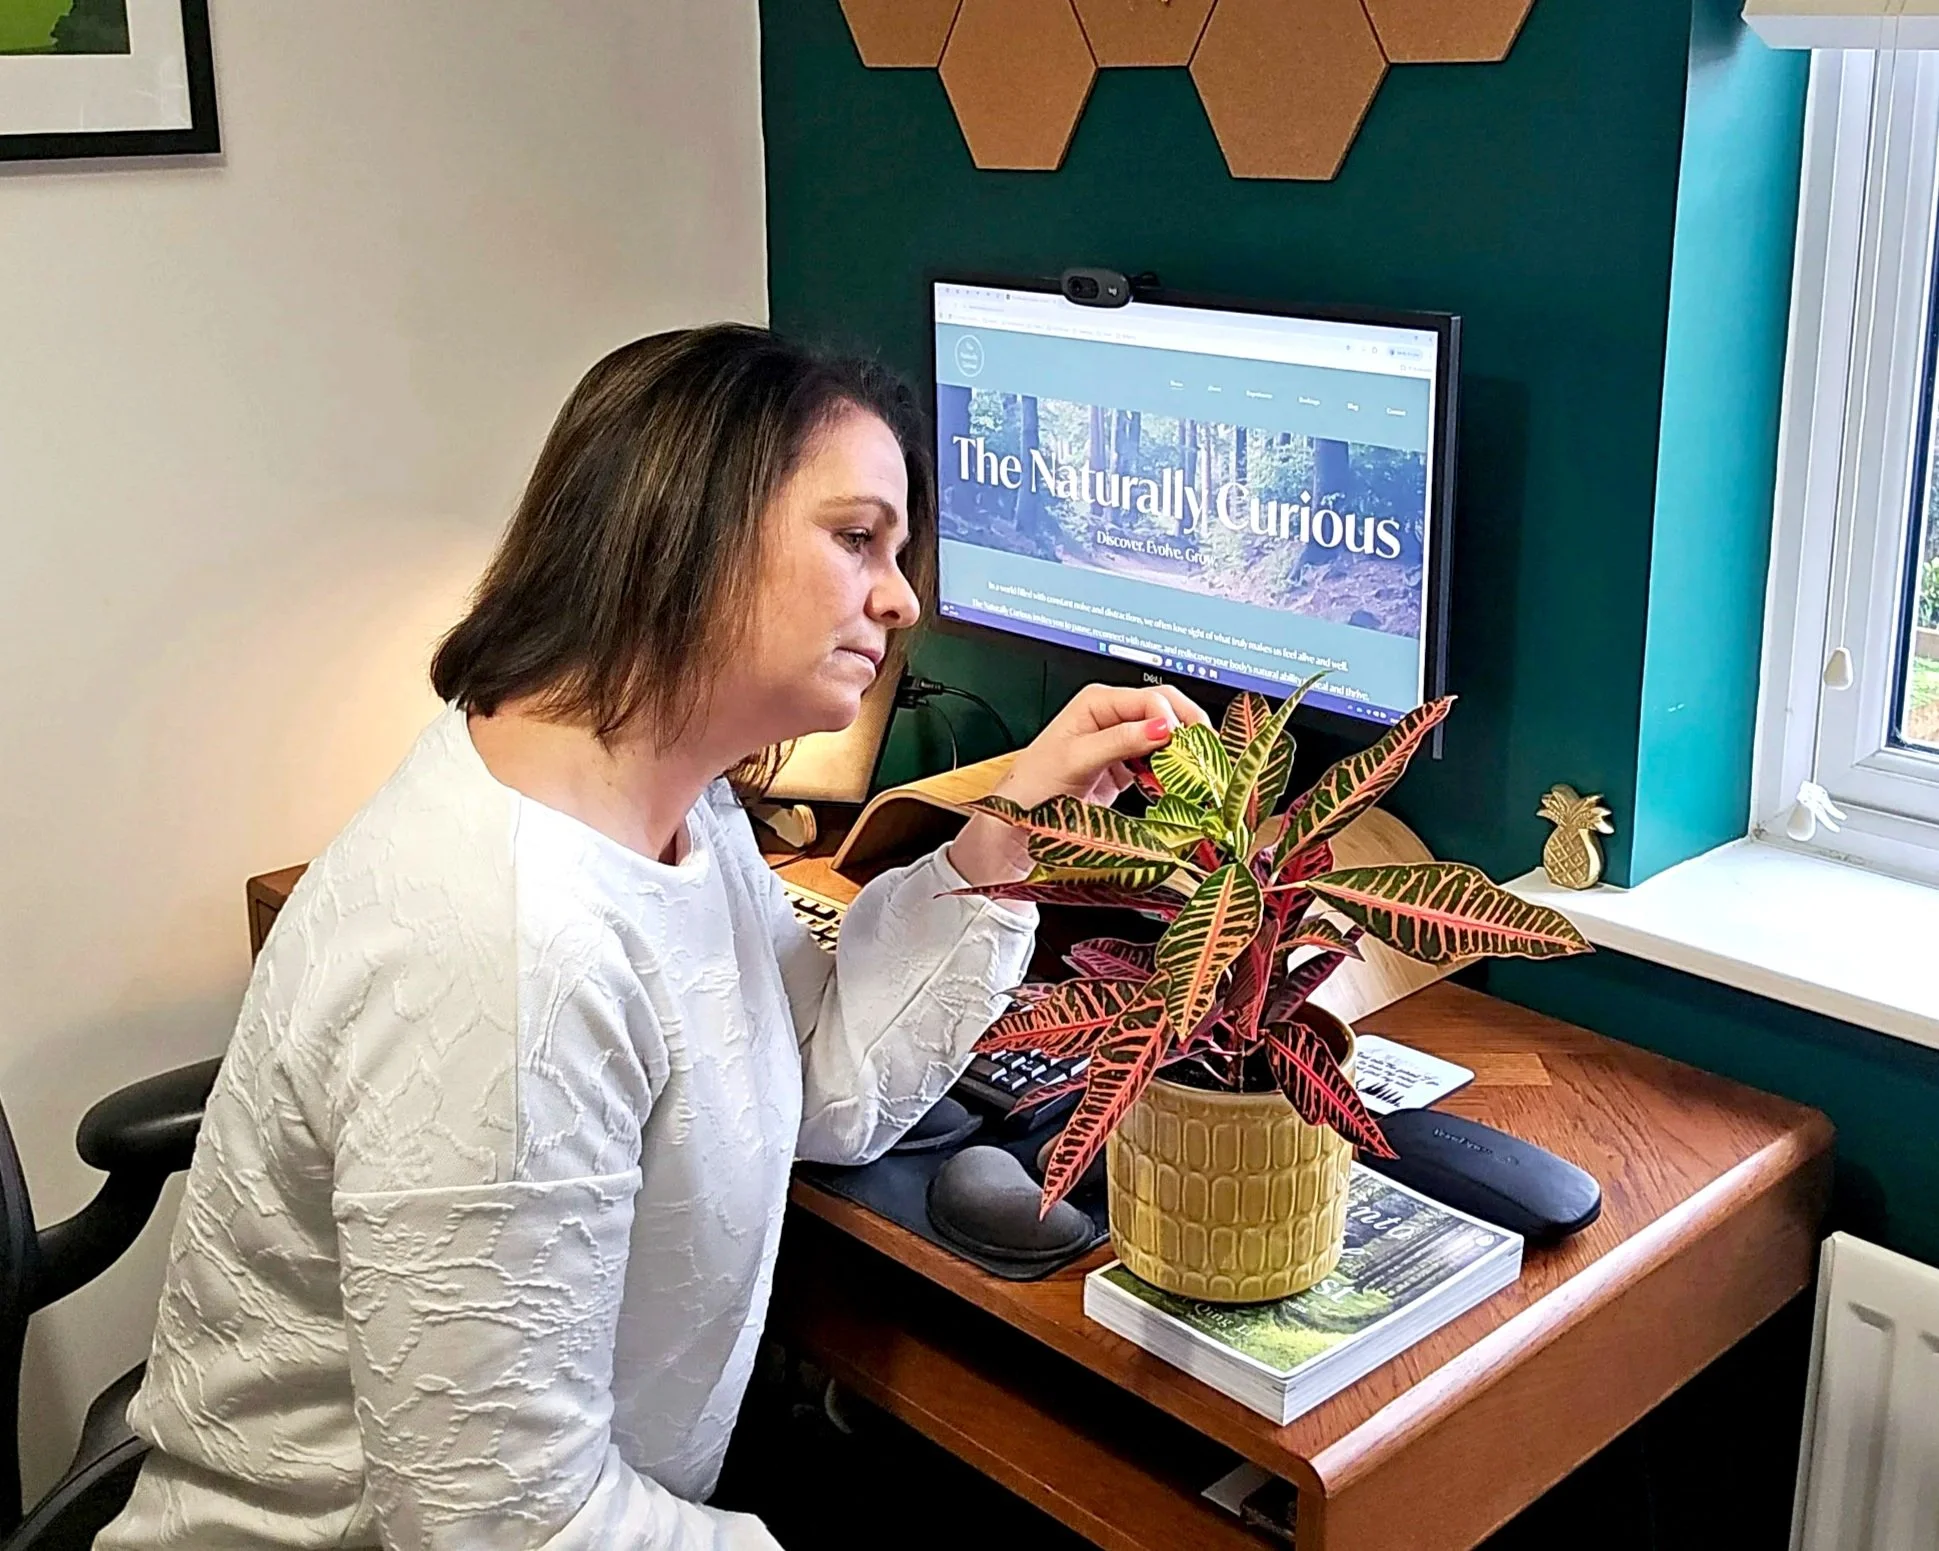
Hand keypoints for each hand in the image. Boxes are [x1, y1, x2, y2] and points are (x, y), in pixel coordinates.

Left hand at [947, 683, 1209, 888]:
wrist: (1015, 825)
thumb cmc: (1033, 786)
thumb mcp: (1077, 759)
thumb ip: (1121, 741)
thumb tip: (1162, 727)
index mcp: (1098, 702)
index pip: (1152, 698)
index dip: (1174, 719)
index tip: (1186, 746)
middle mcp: (1111, 718)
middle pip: (1166, 713)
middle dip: (1188, 732)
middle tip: (1205, 759)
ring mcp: (1120, 743)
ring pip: (1167, 740)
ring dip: (1182, 755)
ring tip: (1195, 775)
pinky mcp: (1124, 770)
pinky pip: (1158, 765)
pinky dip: (1170, 775)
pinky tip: (1175, 788)